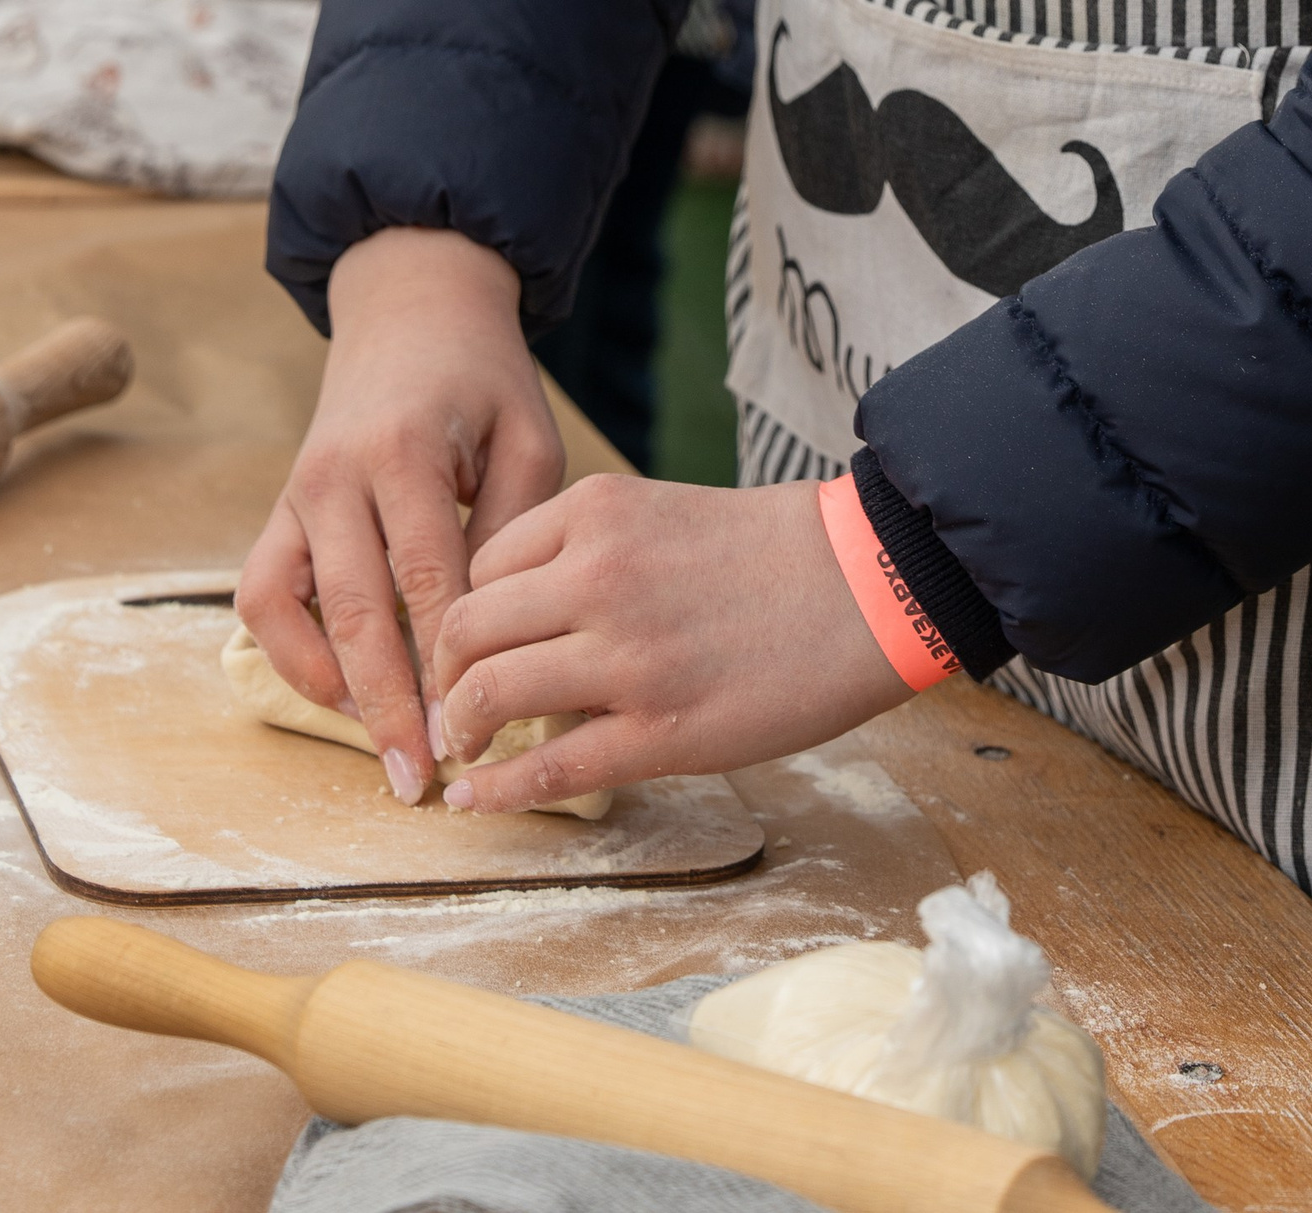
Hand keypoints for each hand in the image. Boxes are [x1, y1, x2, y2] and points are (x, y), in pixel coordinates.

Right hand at [235, 230, 563, 799]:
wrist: (412, 312)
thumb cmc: (483, 382)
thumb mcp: (527, 437)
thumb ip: (513, 529)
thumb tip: (498, 636)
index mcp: (405, 450)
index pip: (426, 577)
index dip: (448, 662)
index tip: (474, 730)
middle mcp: (336, 475)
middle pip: (355, 608)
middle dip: (387, 703)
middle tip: (419, 778)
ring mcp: (296, 493)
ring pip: (290, 609)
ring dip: (331, 688)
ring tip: (380, 749)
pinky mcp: (278, 510)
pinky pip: (261, 595)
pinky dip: (290, 651)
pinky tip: (339, 691)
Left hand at [431, 476, 911, 813]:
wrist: (866, 585)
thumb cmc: (772, 552)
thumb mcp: (663, 513)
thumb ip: (589, 554)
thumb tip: (523, 628)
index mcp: (597, 511)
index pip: (482, 565)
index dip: (464, 614)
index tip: (468, 647)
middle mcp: (596, 575)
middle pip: (465, 630)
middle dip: (444, 674)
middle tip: (454, 702)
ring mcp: (625, 656)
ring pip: (489, 694)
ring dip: (463, 728)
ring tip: (468, 746)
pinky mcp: (658, 730)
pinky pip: (546, 766)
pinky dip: (495, 789)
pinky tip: (474, 799)